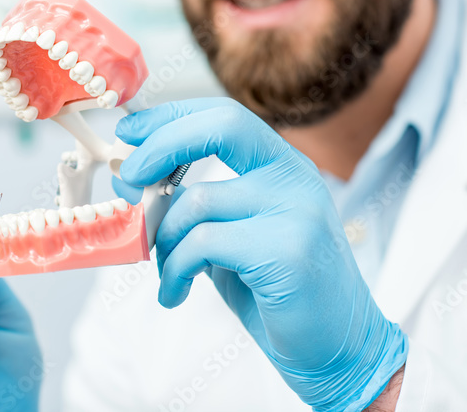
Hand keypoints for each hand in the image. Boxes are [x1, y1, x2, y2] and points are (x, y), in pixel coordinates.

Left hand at [114, 98, 407, 411]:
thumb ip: (197, 204)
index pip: (225, 115)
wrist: (339, 349)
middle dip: (161, 145)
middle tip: (127, 178)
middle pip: (221, 128)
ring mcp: (296, 211)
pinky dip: (175, 269)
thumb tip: (134, 179)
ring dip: (162, 238)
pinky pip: (202, 243)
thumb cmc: (278, 292)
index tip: (130, 132)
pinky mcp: (286, 252)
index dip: (172, 117)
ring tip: (164, 271)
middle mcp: (296, 177)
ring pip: (197, 200)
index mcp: (284, 165)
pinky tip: (174, 293)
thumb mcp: (235, 235)